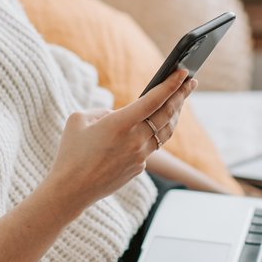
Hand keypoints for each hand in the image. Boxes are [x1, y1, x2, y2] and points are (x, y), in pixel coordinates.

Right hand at [44, 69, 195, 214]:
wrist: (71, 190)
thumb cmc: (71, 152)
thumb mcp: (79, 120)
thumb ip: (102, 112)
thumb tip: (118, 116)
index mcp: (121, 123)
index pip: (154, 100)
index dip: (171, 85)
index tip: (183, 72)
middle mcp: (136, 140)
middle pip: (167, 114)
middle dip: (182, 95)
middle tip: (191, 82)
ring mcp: (140, 156)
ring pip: (164, 131)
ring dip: (174, 114)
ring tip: (179, 101)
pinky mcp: (139, 168)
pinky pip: (150, 147)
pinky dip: (153, 134)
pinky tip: (152, 126)